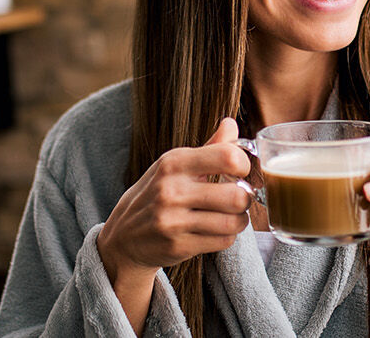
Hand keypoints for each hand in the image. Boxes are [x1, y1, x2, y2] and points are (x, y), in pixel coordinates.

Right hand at [97, 118, 252, 280]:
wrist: (124, 235)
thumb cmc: (156, 194)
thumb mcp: (174, 165)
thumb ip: (209, 147)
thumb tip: (231, 124)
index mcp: (174, 163)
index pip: (227, 157)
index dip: (244, 165)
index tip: (240, 172)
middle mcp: (172, 190)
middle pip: (236, 196)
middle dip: (245, 198)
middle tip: (239, 198)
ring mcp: (173, 221)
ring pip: (233, 222)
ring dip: (239, 220)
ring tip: (230, 215)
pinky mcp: (178, 246)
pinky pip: (223, 241)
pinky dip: (227, 236)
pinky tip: (217, 230)